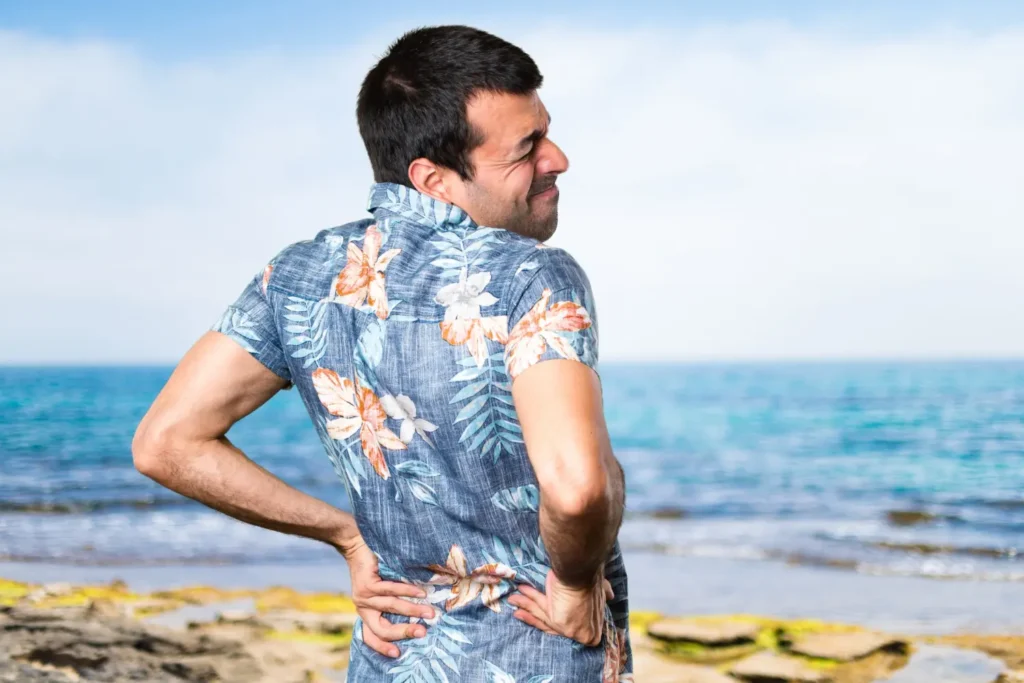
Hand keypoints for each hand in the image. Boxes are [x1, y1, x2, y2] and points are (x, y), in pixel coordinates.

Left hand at [339, 535, 436, 657]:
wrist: (358, 544)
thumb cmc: (377, 567)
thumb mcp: (384, 589)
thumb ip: (395, 602)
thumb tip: (423, 615)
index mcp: (365, 612)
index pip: (371, 636)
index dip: (383, 647)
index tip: (398, 653)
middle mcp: (362, 607)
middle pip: (381, 629)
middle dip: (404, 632)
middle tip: (423, 632)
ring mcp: (363, 596)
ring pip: (391, 608)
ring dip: (413, 611)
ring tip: (430, 612)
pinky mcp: (367, 585)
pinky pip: (391, 591)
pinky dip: (408, 592)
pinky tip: (421, 593)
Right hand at [508, 569, 612, 645]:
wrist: (580, 570)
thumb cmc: (590, 574)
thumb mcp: (601, 584)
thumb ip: (603, 591)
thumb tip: (611, 594)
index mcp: (594, 621)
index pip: (569, 624)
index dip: (552, 619)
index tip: (538, 613)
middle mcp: (584, 629)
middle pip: (553, 623)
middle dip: (534, 614)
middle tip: (519, 611)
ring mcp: (572, 629)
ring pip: (543, 617)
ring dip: (527, 608)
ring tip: (512, 601)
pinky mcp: (560, 623)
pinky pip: (538, 613)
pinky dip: (526, 607)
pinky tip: (516, 605)